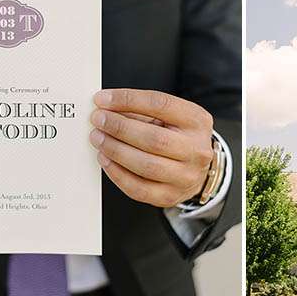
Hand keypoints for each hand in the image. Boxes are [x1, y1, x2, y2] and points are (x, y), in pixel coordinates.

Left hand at [88, 89, 213, 207]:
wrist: (198, 168)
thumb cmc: (179, 137)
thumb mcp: (170, 116)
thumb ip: (141, 111)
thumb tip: (106, 107)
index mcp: (196, 121)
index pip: (161, 105)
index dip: (128, 100)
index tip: (103, 99)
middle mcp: (196, 149)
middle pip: (154, 138)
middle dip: (119, 128)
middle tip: (98, 120)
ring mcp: (186, 176)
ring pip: (146, 165)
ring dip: (115, 150)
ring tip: (98, 138)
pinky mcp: (170, 196)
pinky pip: (138, 188)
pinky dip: (117, 173)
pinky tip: (105, 159)